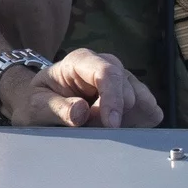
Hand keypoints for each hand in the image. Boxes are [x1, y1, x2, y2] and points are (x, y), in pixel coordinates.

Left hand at [4, 48, 163, 127]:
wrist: (46, 103)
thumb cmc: (40, 101)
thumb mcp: (36, 106)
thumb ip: (57, 108)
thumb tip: (80, 111)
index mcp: (81, 60)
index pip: (107, 73)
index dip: (113, 99)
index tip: (111, 124)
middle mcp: (108, 65)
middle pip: (127, 92)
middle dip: (111, 117)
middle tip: (88, 127)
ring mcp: (126, 80)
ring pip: (142, 103)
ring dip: (125, 122)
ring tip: (97, 125)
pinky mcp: (138, 97)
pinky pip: (151, 113)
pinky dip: (137, 125)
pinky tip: (115, 126)